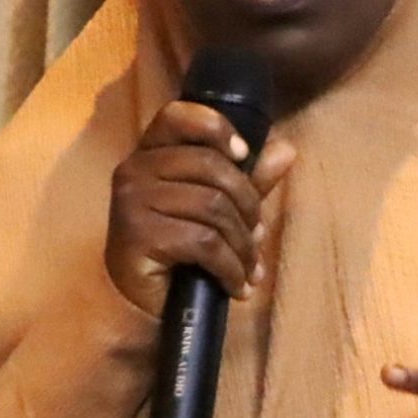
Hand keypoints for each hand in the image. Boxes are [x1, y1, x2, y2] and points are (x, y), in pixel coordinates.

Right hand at [104, 101, 295, 318]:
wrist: (141, 302)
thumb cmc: (180, 248)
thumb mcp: (219, 208)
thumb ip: (249, 177)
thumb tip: (286, 149)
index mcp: (152, 152)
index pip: (177, 115)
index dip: (216, 128)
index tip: (244, 154)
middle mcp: (135, 169)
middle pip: (213, 168)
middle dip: (249, 206)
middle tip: (257, 235)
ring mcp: (132, 201)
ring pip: (213, 207)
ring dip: (244, 245)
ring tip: (249, 266)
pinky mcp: (138, 235)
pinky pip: (204, 243)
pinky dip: (232, 268)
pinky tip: (237, 286)